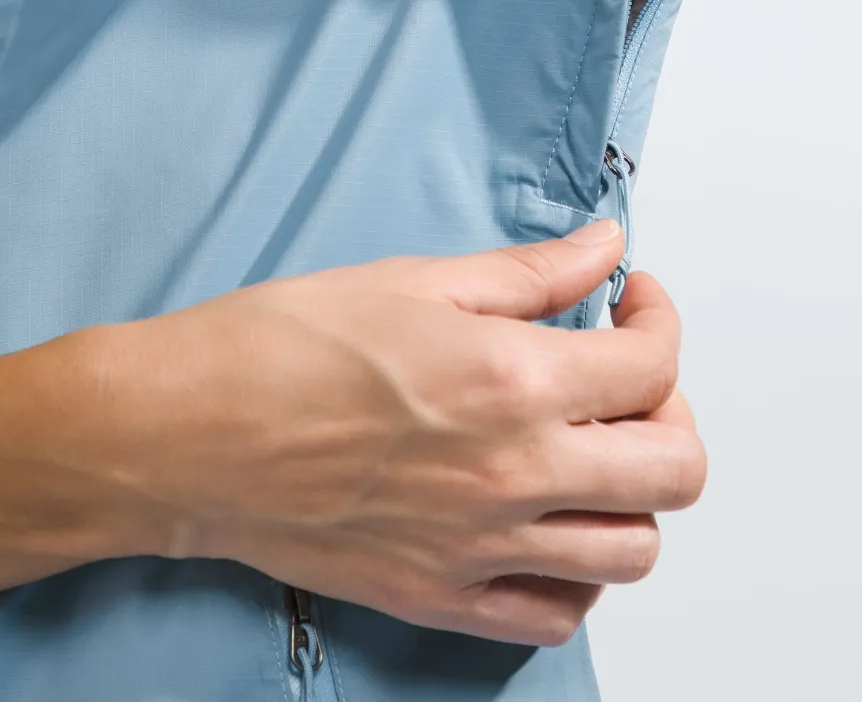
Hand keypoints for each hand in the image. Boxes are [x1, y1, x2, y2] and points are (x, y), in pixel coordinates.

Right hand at [80, 222, 705, 645]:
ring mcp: (481, 548)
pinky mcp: (441, 596)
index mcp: (511, 380)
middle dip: (672, 409)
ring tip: (592, 445)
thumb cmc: (279, 347)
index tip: (632, 299)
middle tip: (627, 373)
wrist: (185, 434)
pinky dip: (577, 571)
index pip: (653, 363)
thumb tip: (603, 247)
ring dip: (635, 492)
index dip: (659, 318)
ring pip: (633, 551)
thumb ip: (528, 272)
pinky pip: (558, 614)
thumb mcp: (413, 280)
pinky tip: (546, 519)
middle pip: (675, 469)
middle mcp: (512, 473)